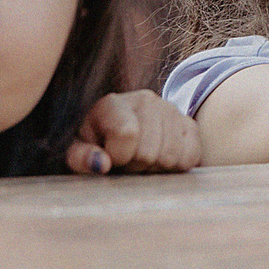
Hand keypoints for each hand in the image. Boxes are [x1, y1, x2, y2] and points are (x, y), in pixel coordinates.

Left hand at [69, 90, 203, 174]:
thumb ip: (81, 158)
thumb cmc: (96, 144)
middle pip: (148, 152)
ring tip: (141, 162)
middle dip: (135, 167)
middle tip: (126, 163)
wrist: (120, 131)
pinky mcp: (189, 124)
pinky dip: (176, 167)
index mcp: (113, 104)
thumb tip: (101, 164)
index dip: (118, 157)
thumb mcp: (78, 150)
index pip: (127, 134)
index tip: (110, 159)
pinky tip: (160, 161)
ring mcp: (171, 110)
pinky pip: (190, 156)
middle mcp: (145, 100)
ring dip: (155, 169)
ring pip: (170, 156)